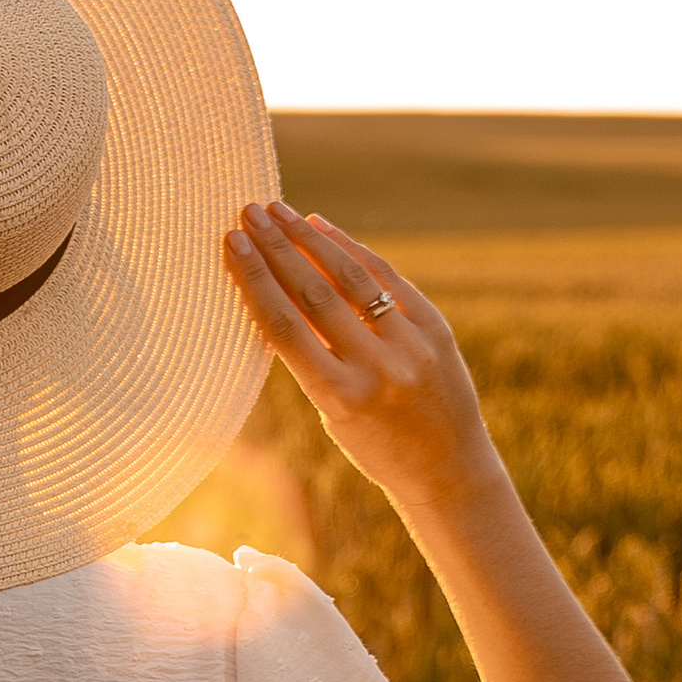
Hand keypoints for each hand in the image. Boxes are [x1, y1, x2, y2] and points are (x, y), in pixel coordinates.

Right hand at [223, 202, 496, 522]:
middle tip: (248, 213)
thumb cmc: (375, 445)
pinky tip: (323, 228)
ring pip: (352, 279)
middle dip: (276, 249)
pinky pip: (388, 280)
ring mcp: (410, 346)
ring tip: (279, 211)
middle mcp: (376, 368)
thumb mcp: (332, 412)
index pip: (285, 327)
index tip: (233, 244)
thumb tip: (274, 290)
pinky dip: (353, 251)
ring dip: (310, 240)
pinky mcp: (436, 330)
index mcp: (339, 396)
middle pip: (313, 294)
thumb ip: (309, 357)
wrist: (448, 469)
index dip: (254, 281)